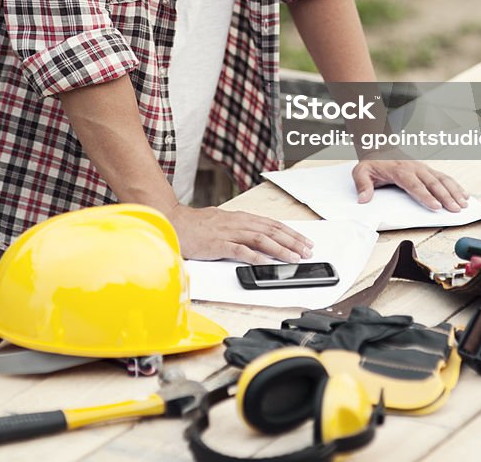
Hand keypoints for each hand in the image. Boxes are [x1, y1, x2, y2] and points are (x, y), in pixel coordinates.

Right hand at [168, 203, 313, 262]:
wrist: (173, 222)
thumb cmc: (196, 225)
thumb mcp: (223, 223)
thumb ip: (239, 230)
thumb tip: (257, 241)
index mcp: (240, 218)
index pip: (271, 224)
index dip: (290, 233)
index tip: (304, 241)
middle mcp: (238, 222)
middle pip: (271, 230)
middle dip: (292, 241)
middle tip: (307, 250)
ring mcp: (228, 232)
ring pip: (261, 239)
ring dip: (280, 249)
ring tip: (294, 258)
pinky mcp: (218, 244)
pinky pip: (240, 250)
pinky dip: (256, 257)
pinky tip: (267, 263)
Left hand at [352, 159, 467, 211]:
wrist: (379, 147)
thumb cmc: (372, 163)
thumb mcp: (361, 171)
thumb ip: (363, 185)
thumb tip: (364, 199)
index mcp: (399, 170)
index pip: (414, 185)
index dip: (426, 196)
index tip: (436, 206)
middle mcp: (414, 168)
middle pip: (433, 183)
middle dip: (446, 197)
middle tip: (455, 209)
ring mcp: (423, 168)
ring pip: (442, 179)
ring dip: (454, 191)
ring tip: (464, 204)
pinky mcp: (427, 170)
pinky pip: (444, 177)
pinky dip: (455, 185)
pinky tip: (464, 194)